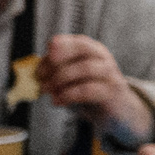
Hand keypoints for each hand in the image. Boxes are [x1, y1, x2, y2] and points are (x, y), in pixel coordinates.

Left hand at [36, 33, 152, 143]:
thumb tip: (34, 75)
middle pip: (81, 49)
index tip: (39, 69)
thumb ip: (56, 73)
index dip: (53, 52)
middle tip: (41, 79)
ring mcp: (110, 74)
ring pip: (85, 68)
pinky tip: (58, 101)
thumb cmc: (92, 94)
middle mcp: (103, 58)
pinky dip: (69, 95)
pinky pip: (89, 89)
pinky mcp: (112, 92)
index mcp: (92, 50)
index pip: (73, 41)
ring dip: (61, 79)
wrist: (120, 113)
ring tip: (47, 91)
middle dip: (57, 63)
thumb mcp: (73, 80)